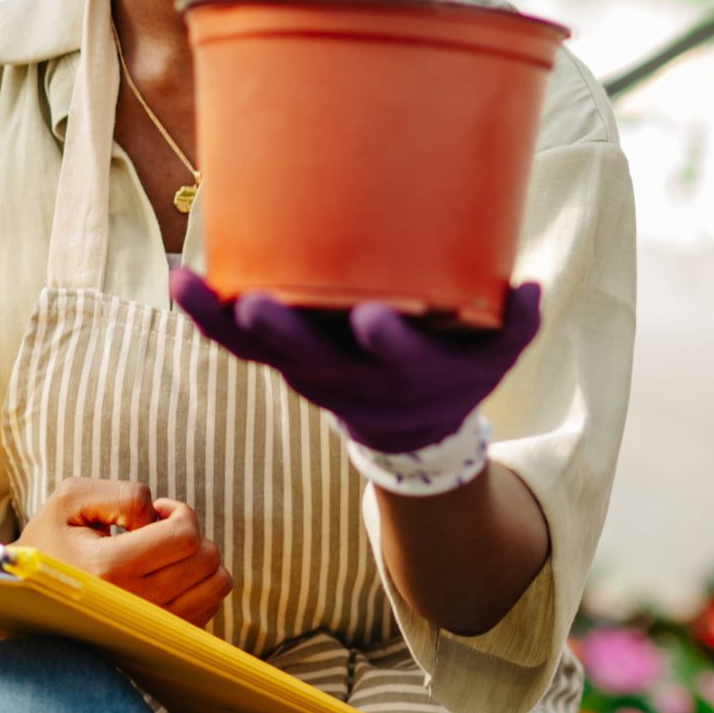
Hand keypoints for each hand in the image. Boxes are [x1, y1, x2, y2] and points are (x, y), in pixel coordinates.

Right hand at [11, 477, 231, 625]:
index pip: (184, 536)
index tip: (154, 513)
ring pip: (217, 586)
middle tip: (158, 532)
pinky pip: (209, 609)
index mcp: (107, 570)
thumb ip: (124, 494)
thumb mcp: (71, 499)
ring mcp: (148, 632)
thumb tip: (159, 518)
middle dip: (191, 533)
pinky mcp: (159, 644)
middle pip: (206, 560)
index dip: (179, 513)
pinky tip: (166, 579)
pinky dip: (199, 586)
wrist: (25, 601)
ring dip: (201, 560)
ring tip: (165, 555)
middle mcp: (132, 608)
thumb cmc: (49, 544)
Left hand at [170, 272, 541, 453]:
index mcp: (409, 375)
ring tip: (191, 285)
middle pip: (313, 359)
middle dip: (286, 334)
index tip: (375, 318)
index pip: (399, 361)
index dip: (387, 343)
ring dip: (226, 323)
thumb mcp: (496, 356)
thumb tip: (532, 286)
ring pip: (262, 354)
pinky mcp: (284, 364)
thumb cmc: (455, 370)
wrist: (410, 433)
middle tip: (260, 304)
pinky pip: (237, 345)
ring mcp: (312, 374)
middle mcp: (353, 379)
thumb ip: (516, 323)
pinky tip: (181, 280)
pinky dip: (208, 316)